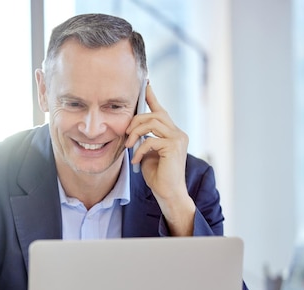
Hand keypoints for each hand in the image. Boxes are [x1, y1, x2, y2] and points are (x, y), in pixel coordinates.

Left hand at [125, 84, 195, 235]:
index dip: (152, 96)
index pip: (160, 110)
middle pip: (154, 114)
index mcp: (171, 132)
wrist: (168, 193)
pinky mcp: (174, 146)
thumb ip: (143, 138)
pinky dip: (139, 149)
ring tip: (128, 146)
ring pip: (152, 122)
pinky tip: (135, 160)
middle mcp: (178, 132)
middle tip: (125, 135)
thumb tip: (132, 129)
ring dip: (135, 133)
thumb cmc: (157, 175)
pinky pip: (151, 140)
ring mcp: (178, 138)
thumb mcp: (146, 152)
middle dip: (135, 121)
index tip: (145, 83)